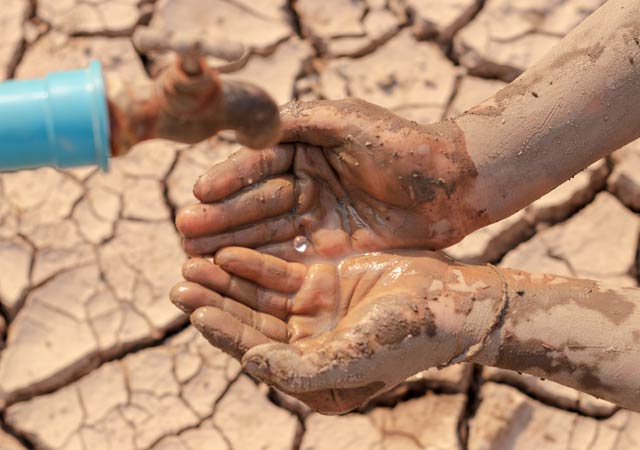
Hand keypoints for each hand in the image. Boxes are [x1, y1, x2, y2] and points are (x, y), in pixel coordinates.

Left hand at [169, 248, 500, 413]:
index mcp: (312, 380)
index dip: (227, 334)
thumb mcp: (356, 357)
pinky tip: (229, 252)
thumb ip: (302, 369)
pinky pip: (279, 274)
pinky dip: (253, 264)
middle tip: (182, 285)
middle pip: (250, 324)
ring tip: (194, 263)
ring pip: (258, 298)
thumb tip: (249, 363)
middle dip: (216, 304)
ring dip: (227, 282)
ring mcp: (311, 314)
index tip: (197, 313)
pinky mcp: (320, 284)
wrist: (447, 300)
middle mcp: (306, 349)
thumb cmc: (407, 336)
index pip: (259, 354)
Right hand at [175, 98, 486, 258]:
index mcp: (305, 147)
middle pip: (256, 202)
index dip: (231, 179)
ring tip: (195, 255)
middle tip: (185, 231)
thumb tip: (251, 126)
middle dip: (222, 217)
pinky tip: (231, 273)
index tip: (200, 192)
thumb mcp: (347, 122)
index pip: (259, 164)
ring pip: (266, 233)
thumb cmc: (402, 147)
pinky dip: (261, 266)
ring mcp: (316, 218)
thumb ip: (299, 123)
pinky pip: (290, 258)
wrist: (452, 186)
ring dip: (232, 245)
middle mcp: (305, 182)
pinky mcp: (330, 249)